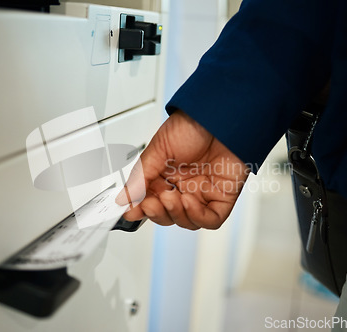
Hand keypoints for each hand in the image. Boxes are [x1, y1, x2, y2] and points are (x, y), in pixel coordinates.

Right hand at [116, 110, 249, 229]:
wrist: (219, 114)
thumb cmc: (191, 124)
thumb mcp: (157, 149)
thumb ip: (140, 177)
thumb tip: (123, 198)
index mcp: (166, 176)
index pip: (150, 202)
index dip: (141, 210)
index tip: (131, 211)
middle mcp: (184, 186)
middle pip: (167, 216)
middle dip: (157, 213)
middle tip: (151, 203)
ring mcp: (203, 192)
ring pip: (187, 221)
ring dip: (176, 214)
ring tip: (171, 197)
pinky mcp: (223, 196)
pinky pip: (211, 219)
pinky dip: (198, 217)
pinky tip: (189, 202)